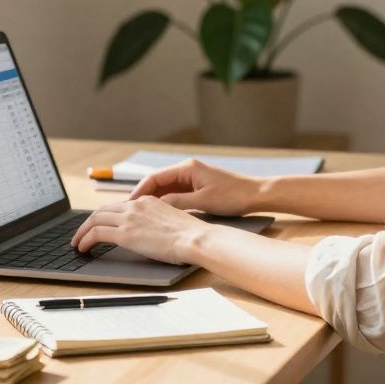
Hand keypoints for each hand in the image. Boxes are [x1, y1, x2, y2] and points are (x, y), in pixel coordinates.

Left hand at [70, 196, 210, 264]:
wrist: (194, 238)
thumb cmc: (190, 235)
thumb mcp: (171, 221)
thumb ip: (156, 222)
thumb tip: (148, 233)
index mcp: (148, 201)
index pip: (118, 206)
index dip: (105, 216)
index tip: (99, 225)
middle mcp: (136, 205)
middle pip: (102, 210)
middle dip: (88, 223)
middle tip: (81, 234)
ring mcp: (129, 218)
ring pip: (94, 219)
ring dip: (82, 232)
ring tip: (77, 243)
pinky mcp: (125, 233)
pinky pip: (96, 233)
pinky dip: (85, 240)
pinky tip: (82, 248)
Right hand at [126, 159, 262, 215]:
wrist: (255, 194)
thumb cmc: (233, 196)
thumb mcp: (203, 201)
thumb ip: (178, 202)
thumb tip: (155, 205)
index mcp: (187, 168)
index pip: (155, 177)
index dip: (139, 191)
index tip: (128, 204)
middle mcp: (187, 170)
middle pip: (157, 182)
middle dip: (143, 196)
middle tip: (129, 211)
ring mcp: (192, 178)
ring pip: (165, 189)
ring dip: (153, 200)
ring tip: (140, 215)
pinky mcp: (197, 187)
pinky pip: (175, 193)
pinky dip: (165, 202)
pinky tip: (158, 214)